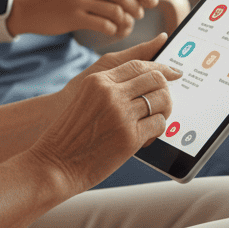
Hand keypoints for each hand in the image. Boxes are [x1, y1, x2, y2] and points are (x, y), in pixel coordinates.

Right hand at [9, 0, 157, 38]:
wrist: (32, 9)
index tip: (152, 0)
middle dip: (139, 5)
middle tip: (141, 14)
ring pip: (116, 10)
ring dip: (127, 20)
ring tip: (126, 25)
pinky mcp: (73, 17)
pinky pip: (104, 24)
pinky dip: (114, 29)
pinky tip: (113, 31)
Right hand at [29, 37, 180, 192]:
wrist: (56, 163)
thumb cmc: (71, 134)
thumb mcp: (85, 99)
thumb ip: (110, 87)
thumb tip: (143, 80)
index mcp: (99, 80)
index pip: (138, 65)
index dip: (160, 67)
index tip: (172, 71)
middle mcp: (111, 92)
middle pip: (155, 78)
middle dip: (165, 88)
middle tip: (165, 99)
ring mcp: (121, 114)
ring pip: (161, 100)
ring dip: (165, 109)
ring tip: (158, 118)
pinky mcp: (130, 137)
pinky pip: (159, 124)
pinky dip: (159, 128)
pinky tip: (148, 135)